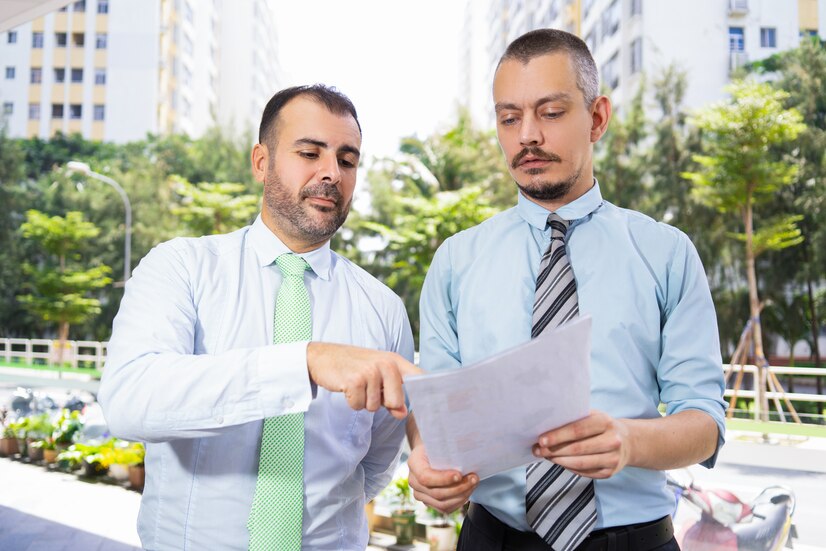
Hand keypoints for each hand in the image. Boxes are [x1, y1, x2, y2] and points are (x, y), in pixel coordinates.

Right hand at [306, 342, 420, 418]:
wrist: (323, 356)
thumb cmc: (353, 366)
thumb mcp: (376, 377)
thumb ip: (392, 395)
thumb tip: (402, 413)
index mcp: (395, 361)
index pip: (419, 377)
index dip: (431, 390)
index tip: (445, 399)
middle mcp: (386, 364)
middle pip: (396, 402)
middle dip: (381, 403)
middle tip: (368, 388)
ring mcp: (370, 371)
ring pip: (374, 406)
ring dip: (363, 401)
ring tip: (356, 385)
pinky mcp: (354, 380)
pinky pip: (358, 406)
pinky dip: (351, 402)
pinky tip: (347, 387)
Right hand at [407, 442, 477, 513]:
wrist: (429, 453)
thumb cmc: (436, 445)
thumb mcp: (438, 441)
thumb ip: (448, 445)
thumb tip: (467, 443)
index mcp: (414, 463)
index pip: (426, 477)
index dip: (443, 479)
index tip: (460, 474)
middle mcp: (413, 481)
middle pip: (437, 493)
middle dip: (459, 487)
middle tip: (474, 478)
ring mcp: (420, 494)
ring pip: (442, 503)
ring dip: (462, 496)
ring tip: (473, 484)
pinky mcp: (428, 502)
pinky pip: (445, 508)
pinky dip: (459, 502)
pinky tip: (467, 492)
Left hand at [531, 410, 630, 478]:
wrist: (627, 441)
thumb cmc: (601, 426)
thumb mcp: (592, 416)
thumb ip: (574, 418)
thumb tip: (546, 426)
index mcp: (605, 422)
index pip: (577, 430)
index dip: (558, 436)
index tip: (541, 440)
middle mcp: (612, 440)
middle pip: (577, 449)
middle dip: (553, 450)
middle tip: (538, 450)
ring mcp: (613, 458)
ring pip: (579, 463)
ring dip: (558, 461)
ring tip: (546, 456)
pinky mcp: (609, 472)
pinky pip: (584, 472)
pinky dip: (568, 467)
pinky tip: (559, 462)